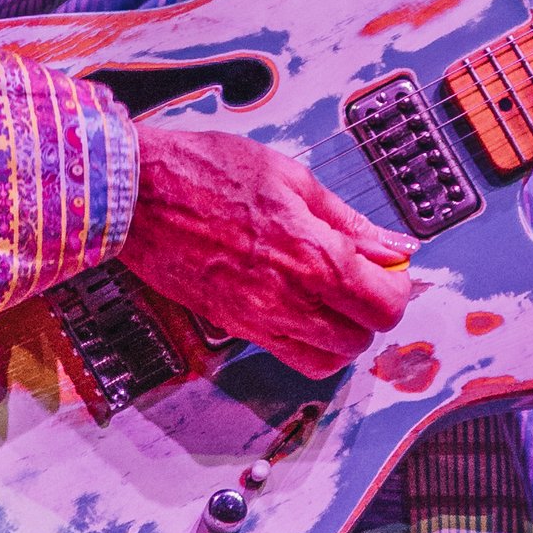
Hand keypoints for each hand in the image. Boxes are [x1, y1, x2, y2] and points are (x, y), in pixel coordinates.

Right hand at [118, 115, 410, 377]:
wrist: (135, 194)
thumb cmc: (207, 172)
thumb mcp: (290, 177)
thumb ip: (347, 220)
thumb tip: (394, 245)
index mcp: (311, 253)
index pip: (385, 303)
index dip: (397, 287)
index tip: (389, 267)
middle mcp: (288, 298)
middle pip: (362, 338)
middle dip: (372, 312)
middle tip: (362, 279)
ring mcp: (258, 319)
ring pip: (328, 360)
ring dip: (341, 335)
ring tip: (331, 298)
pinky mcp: (232, 327)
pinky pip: (288, 357)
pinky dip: (307, 344)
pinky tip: (299, 308)